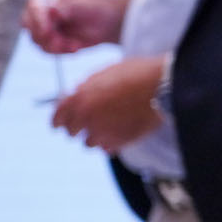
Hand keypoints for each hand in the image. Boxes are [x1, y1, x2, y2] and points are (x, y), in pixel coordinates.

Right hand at [26, 0, 127, 53]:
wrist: (111, 23)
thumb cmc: (97, 7)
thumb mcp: (82, 4)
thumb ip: (65, 7)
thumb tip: (51, 10)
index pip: (33, 7)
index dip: (37, 20)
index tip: (48, 30)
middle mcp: (43, 13)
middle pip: (30, 27)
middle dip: (44, 36)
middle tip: (60, 41)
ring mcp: (47, 28)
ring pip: (38, 41)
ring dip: (55, 46)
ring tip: (74, 44)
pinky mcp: (53, 41)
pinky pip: (48, 50)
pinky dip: (61, 51)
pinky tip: (76, 47)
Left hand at [50, 54, 166, 154]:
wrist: (164, 86)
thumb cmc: (137, 74)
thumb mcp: (106, 72)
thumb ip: (87, 87)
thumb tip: (77, 95)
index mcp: (79, 98)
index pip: (57, 117)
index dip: (57, 120)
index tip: (59, 124)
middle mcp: (86, 118)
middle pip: (71, 132)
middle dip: (77, 127)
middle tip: (88, 122)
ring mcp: (103, 132)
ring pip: (88, 143)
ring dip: (94, 136)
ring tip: (107, 127)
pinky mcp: (119, 142)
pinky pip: (107, 148)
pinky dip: (109, 143)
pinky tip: (118, 134)